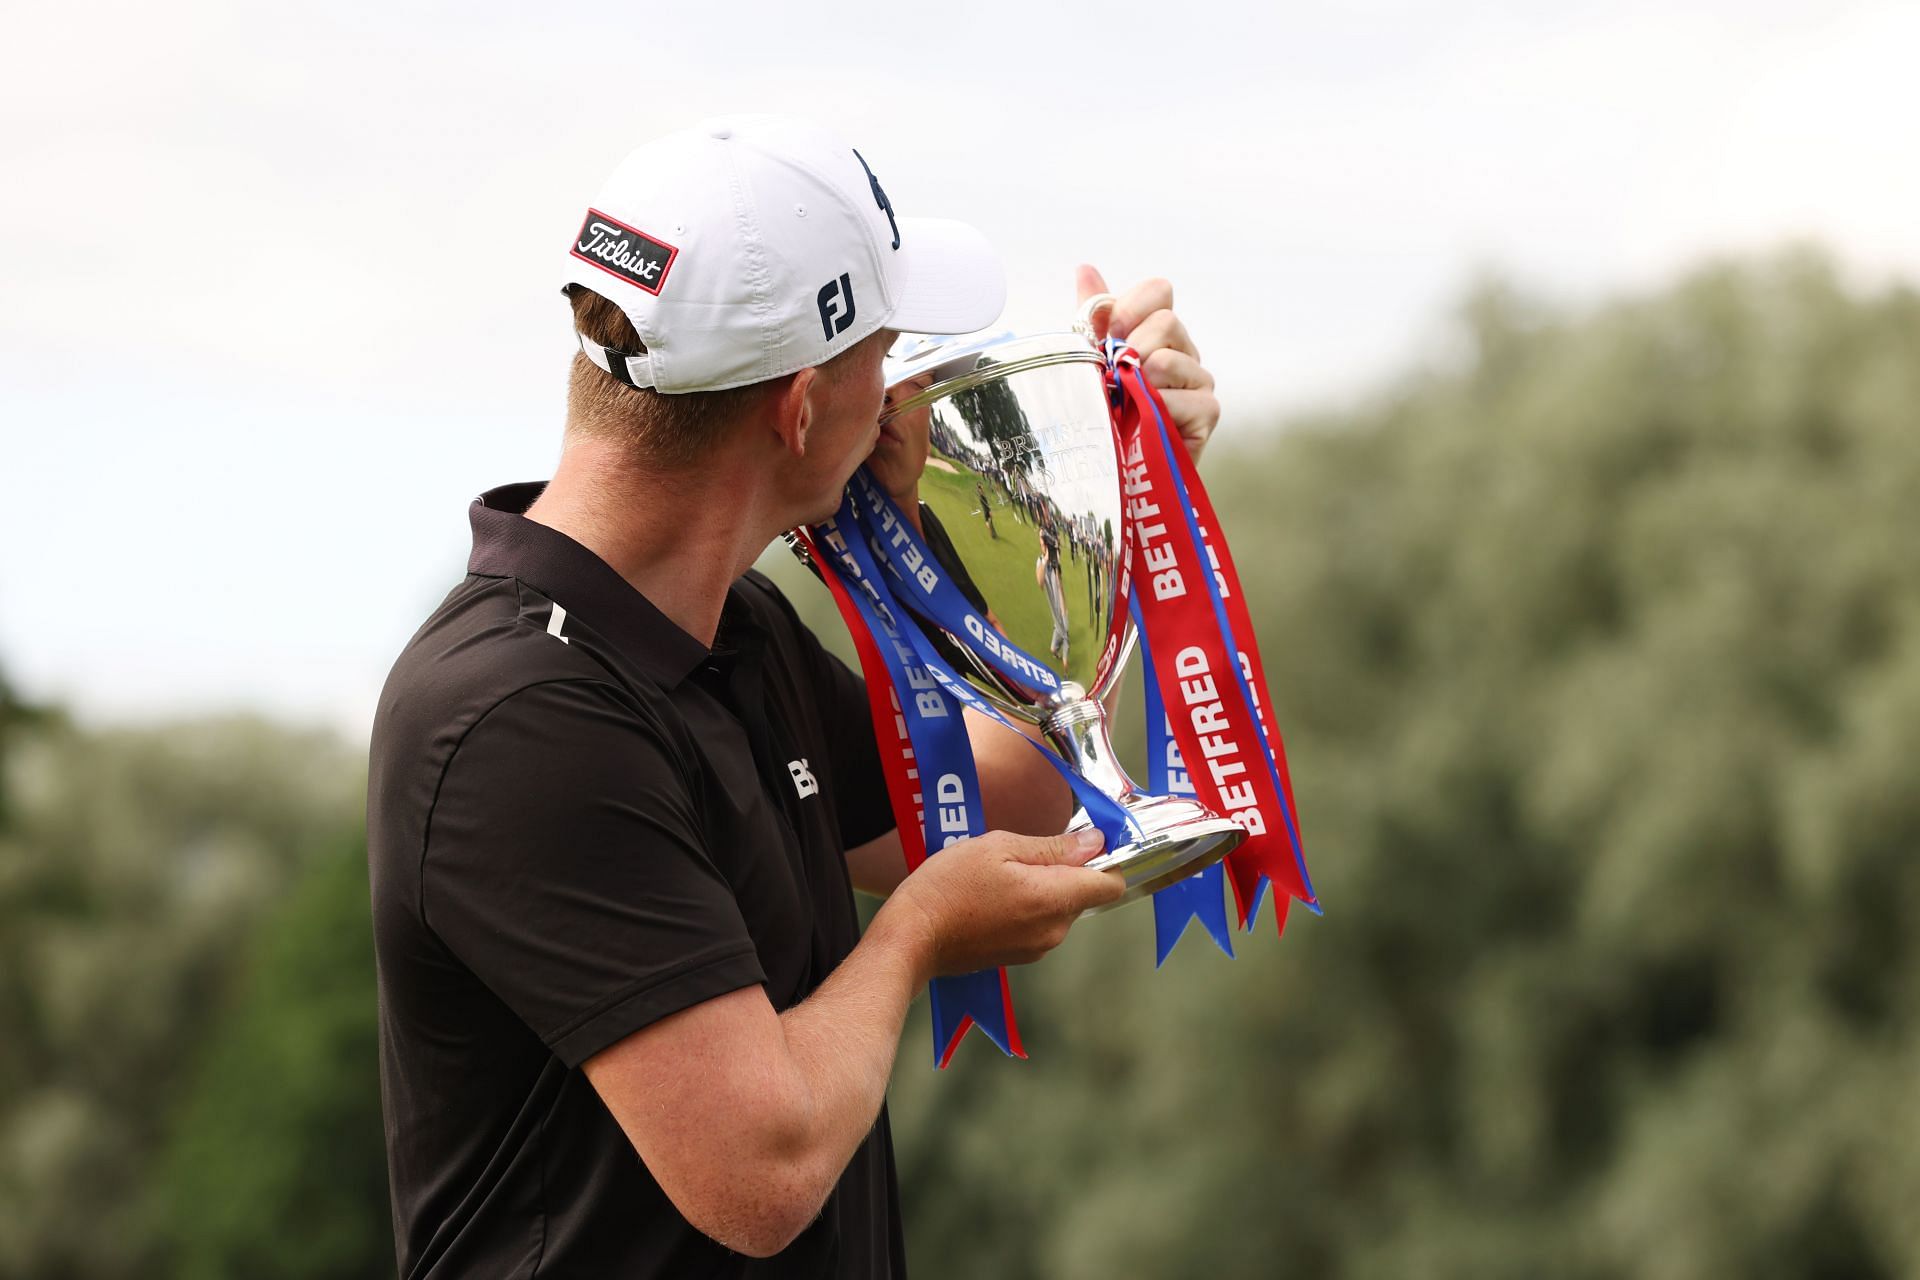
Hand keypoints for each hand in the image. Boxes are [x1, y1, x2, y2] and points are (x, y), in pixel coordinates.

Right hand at [881, 828, 1123, 978]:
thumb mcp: (998, 847)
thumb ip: (1053, 847)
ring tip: (1000, 874)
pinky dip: (1026, 907)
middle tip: (1021, 853)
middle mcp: (1054, 930)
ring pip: (1059, 908)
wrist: (912, 937)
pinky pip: (1039, 924)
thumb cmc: (949, 886)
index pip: (1111, 884)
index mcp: (1054, 899)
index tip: (1083, 841)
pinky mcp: (1019, 957)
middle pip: (1083, 894)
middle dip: (1064, 870)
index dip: (1105, 859)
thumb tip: (1096, 843)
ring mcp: (1037, 948)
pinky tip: (992, 896)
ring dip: (1042, 888)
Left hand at [1077, 265, 1220, 461]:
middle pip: (1165, 321)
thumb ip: (1091, 317)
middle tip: (1114, 380)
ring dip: (1137, 383)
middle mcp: (1184, 351)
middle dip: (1130, 349)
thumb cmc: (1102, 416)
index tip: (1107, 336)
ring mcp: (1200, 381)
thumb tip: (1085, 268)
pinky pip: (1181, 397)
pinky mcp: (1207, 412)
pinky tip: (1145, 425)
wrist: (1115, 475)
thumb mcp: (1090, 363)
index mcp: (1157, 332)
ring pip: (1169, 358)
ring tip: (1126, 407)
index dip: (1129, 307)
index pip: (1158, 290)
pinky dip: (1155, 410)